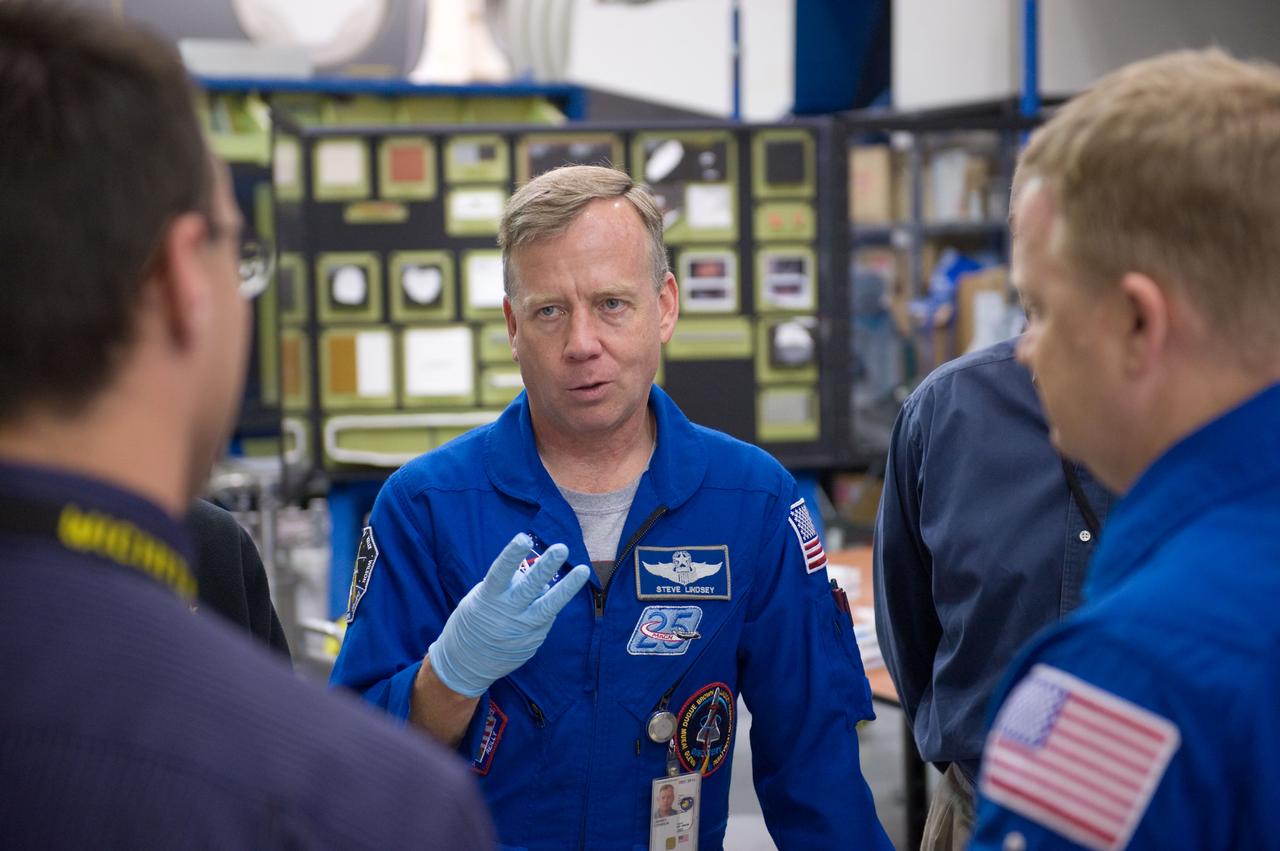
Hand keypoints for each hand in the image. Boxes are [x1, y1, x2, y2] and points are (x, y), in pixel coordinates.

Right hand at [427, 534, 589, 696]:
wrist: (465, 665)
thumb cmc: (472, 622)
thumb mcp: (479, 599)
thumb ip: (505, 587)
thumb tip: (534, 575)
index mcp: (487, 598)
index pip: (500, 573)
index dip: (511, 555)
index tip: (523, 538)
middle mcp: (506, 613)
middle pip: (529, 588)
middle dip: (546, 567)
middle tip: (562, 548)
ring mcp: (522, 630)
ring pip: (548, 606)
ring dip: (567, 587)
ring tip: (584, 569)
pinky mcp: (533, 642)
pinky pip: (546, 618)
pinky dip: (548, 605)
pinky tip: (545, 599)